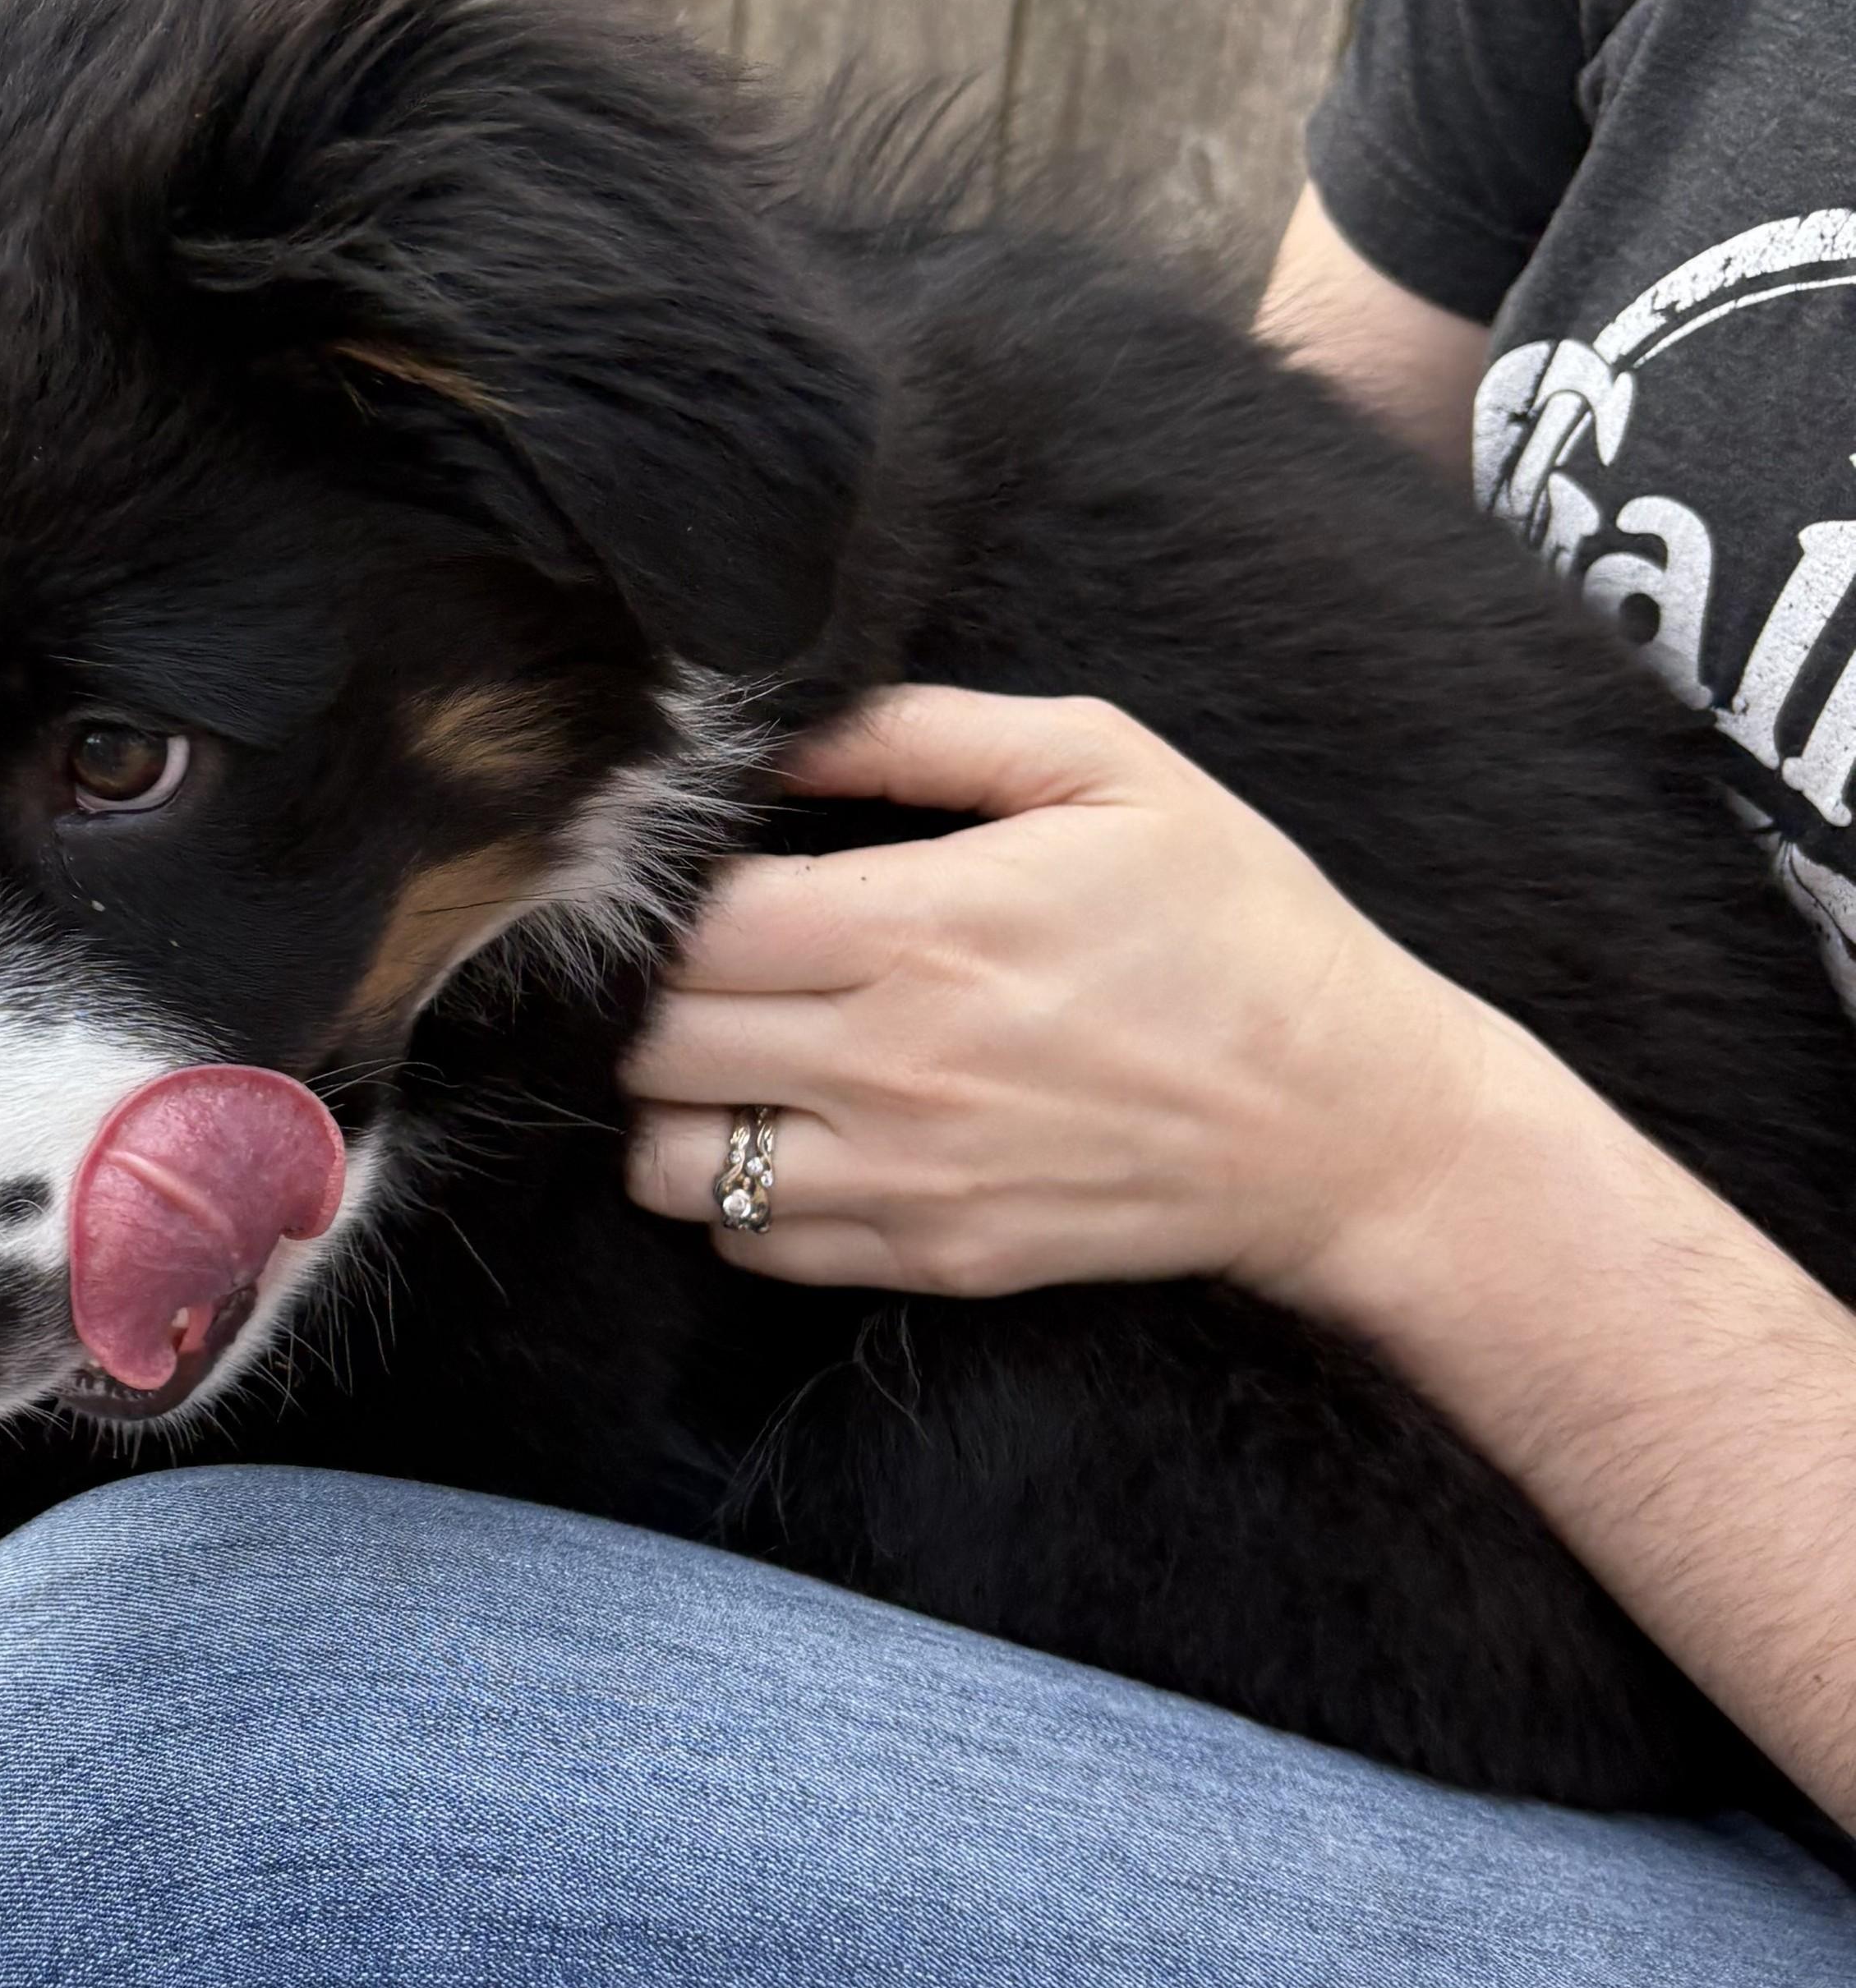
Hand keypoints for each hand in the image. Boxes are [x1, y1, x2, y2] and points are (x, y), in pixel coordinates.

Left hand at [620, 687, 1493, 1308]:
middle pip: (652, 1044)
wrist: (1346, 1119)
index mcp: (923, 925)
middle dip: (641, 998)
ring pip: (668, 1162)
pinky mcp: (929, 1258)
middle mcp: (892, 1064)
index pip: (687, 924)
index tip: (674, 877)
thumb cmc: (1234, 923)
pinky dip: (731, 1195)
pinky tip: (786, 1131)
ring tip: (722, 1055)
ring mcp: (904, 1178)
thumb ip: (922, 731)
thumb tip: (772, 729)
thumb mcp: (1107, 766)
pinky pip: (747, 1244)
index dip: (650, 897)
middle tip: (688, 964)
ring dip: (666, 1106)